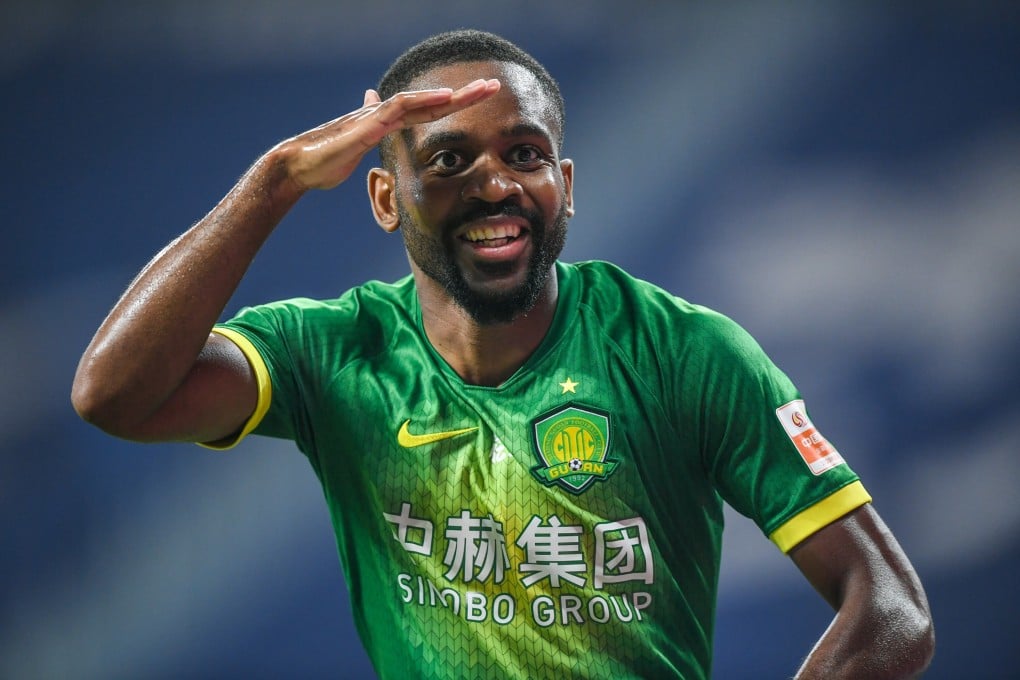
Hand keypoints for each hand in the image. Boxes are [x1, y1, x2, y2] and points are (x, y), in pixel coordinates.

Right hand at [277, 78, 500, 191]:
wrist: (299, 166)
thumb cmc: (326, 161)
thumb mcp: (359, 149)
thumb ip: (373, 135)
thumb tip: (377, 116)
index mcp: (387, 123)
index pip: (429, 111)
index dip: (456, 105)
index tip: (480, 101)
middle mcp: (384, 115)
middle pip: (432, 102)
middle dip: (465, 94)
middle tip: (494, 86)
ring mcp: (376, 118)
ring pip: (420, 100)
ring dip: (452, 95)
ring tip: (480, 90)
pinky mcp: (367, 126)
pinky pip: (399, 109)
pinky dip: (423, 101)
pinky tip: (443, 99)